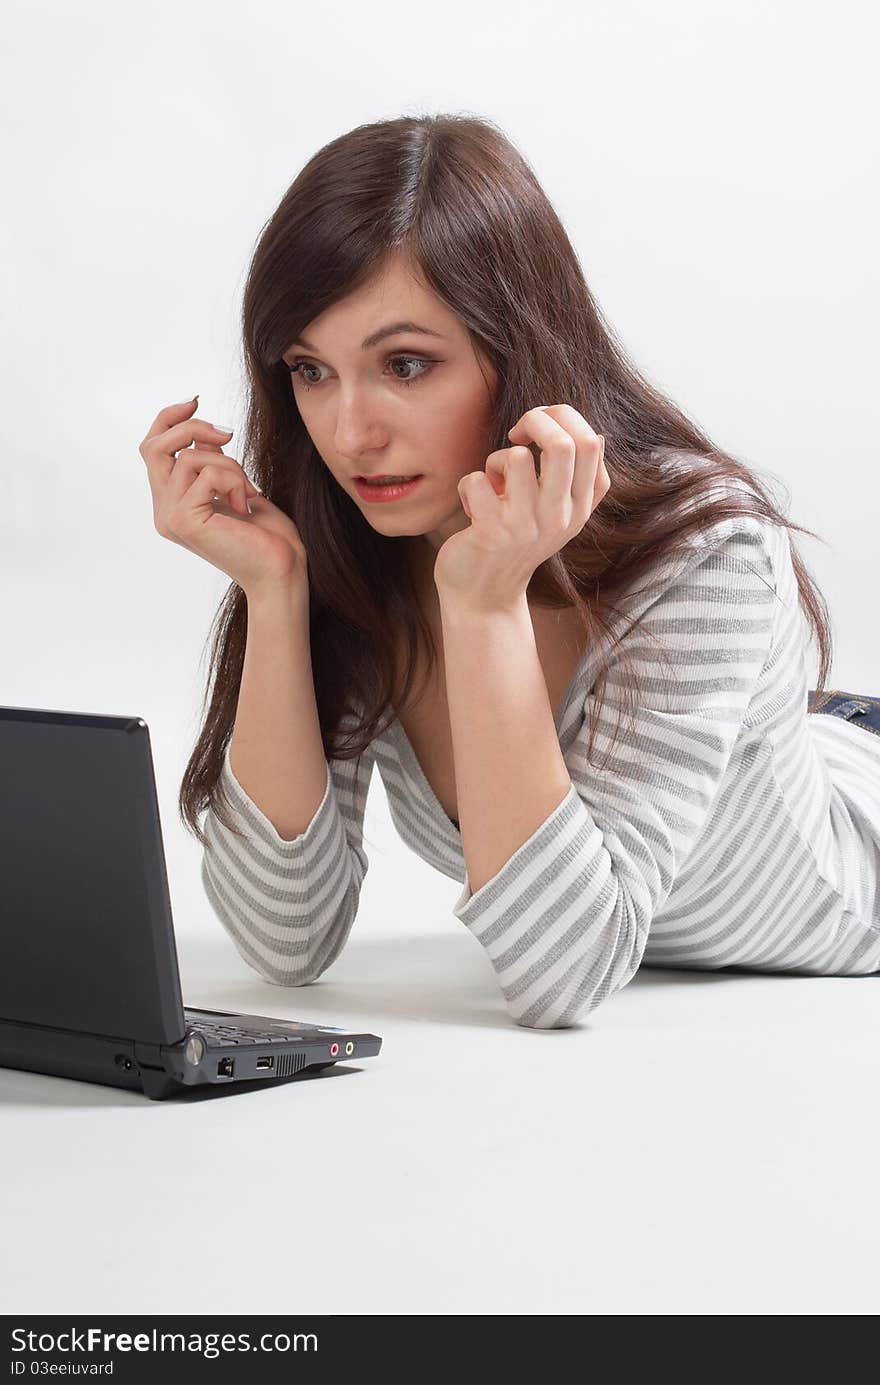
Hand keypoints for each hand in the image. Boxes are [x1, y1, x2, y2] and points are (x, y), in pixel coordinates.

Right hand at [139, 396, 308, 596]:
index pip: (152, 450)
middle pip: (153, 446)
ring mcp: (170, 517)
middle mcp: (164, 512)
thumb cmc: (267, 536)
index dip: (169, 420)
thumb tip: (202, 436)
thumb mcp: (236, 488)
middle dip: (192, 428)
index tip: (196, 403)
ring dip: (228, 464)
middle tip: (228, 435)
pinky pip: (205, 473)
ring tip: (248, 491)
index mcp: (172, 505)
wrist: (281, 571)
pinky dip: (233, 479)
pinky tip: (246, 504)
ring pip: (189, 457)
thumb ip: (212, 464)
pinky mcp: (184, 520)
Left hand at [433, 404, 609, 609]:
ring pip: (517, 457)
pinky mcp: (491, 533)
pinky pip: (477, 480)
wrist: (484, 596)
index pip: (592, 443)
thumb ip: (577, 481)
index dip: (563, 418)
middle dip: (535, 419)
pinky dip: (469, 486)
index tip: (539, 428)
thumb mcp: (557, 515)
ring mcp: (526, 527)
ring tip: (493, 483)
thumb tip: (597, 435)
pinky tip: (473, 508)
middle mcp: (559, 517)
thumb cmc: (516, 543)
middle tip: (517, 433)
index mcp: (580, 507)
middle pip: (564, 444)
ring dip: (497, 459)